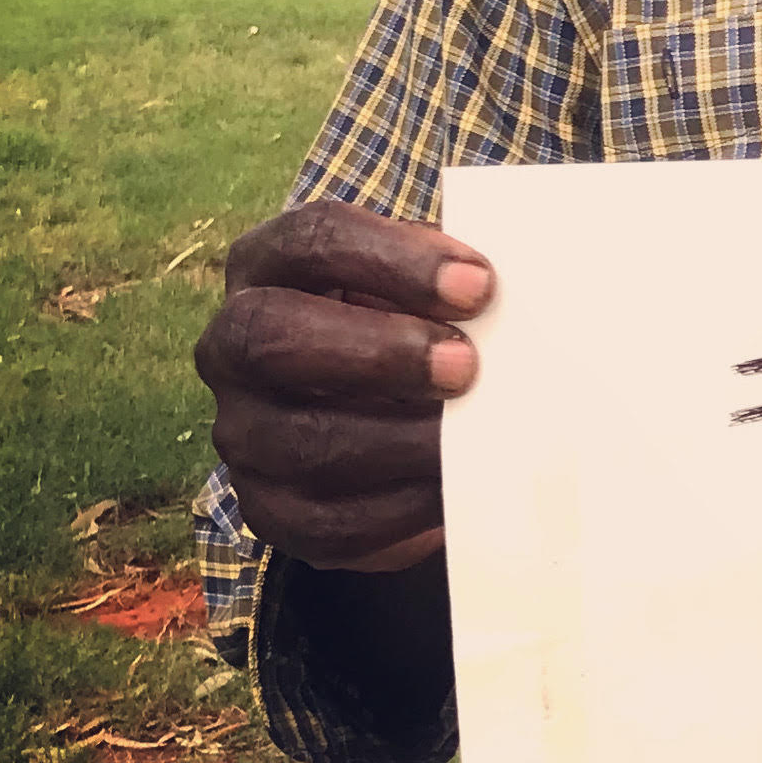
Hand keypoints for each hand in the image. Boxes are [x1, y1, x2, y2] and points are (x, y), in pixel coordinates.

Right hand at [194, 200, 492, 571]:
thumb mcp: (426, 284)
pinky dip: (403, 510)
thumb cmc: (416, 318)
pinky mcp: (271, 509)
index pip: (311, 240)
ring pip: (301, 441)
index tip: (479, 284)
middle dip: (377, 351)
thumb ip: (458, 281)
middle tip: (466, 364)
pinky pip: (327, 522)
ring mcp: (243, 431)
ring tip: (478, 436)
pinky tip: (458, 490)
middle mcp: (234, 344)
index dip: (392, 259)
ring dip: (401, 441)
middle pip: (271, 336)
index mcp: (269, 265)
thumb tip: (527, 301)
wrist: (380, 403)